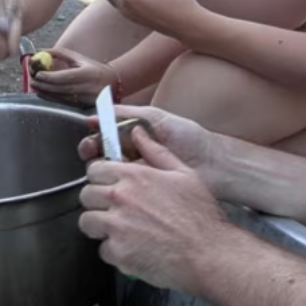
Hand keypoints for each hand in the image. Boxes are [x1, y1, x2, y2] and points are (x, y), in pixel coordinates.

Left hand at [30, 48, 114, 106]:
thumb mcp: (78, 58)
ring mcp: (88, 99)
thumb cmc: (91, 67)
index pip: (66, 77)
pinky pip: (67, 103)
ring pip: (63, 98)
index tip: (37, 74)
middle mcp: (90, 87)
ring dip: (47, 93)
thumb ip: (60, 53)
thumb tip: (41, 52)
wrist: (113, 81)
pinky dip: (54, 99)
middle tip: (32, 81)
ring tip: (36, 87)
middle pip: (62, 89)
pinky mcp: (86, 106)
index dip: (50, 77)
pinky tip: (45, 94)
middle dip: (45, 86)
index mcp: (88, 73)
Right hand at [77, 105, 223, 187]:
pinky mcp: (144, 192)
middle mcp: (131, 155)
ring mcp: (137, 175)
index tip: (90, 139)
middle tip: (93, 154)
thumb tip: (96, 114)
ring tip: (108, 166)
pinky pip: (123, 189)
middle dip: (92, 153)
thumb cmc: (191, 138)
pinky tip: (119, 181)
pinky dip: (116, 185)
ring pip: (108, 173)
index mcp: (132, 136)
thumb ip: (127, 113)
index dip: (93, 139)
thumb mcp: (157, 117)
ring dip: (102, 169)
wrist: (215, 165)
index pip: (103, 137)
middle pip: (100, 156)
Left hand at [79, 126, 234, 293]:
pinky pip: (103, 250)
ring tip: (121, 231)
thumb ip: (156, 151)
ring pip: (87, 222)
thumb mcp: (184, 174)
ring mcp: (116, 226)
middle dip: (97, 202)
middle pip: (86, 195)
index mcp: (133, 176)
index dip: (101, 178)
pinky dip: (115, 252)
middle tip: (114, 211)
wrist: (210, 255)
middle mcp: (120, 198)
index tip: (109, 186)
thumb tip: (138, 132)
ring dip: (100, 227)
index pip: (94, 170)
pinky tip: (133, 249)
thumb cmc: (201, 216)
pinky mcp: (118, 253)